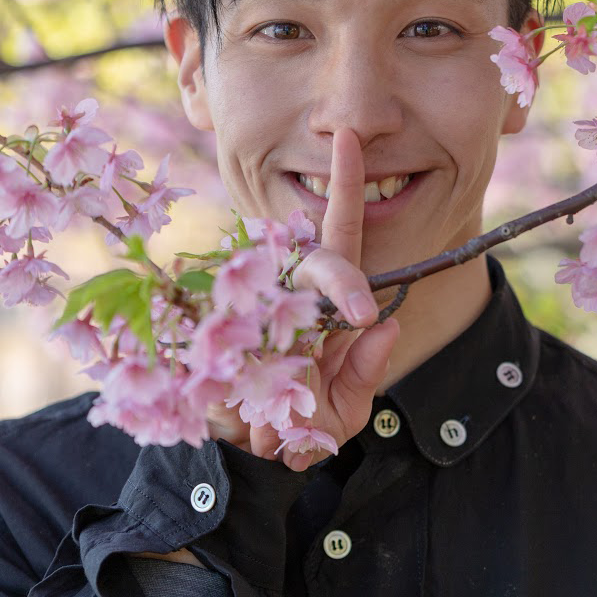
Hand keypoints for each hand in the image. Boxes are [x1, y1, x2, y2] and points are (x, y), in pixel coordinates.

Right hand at [205, 127, 399, 471]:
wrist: (247, 453)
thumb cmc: (303, 424)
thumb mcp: (343, 411)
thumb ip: (366, 371)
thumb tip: (384, 325)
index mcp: (326, 303)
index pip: (342, 235)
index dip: (345, 183)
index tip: (349, 143)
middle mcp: (289, 293)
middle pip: (318, 259)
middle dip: (341, 279)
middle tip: (360, 315)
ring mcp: (251, 308)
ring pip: (271, 290)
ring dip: (288, 344)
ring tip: (288, 406)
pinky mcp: (212, 332)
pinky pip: (225, 335)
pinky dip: (246, 380)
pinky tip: (254, 419)